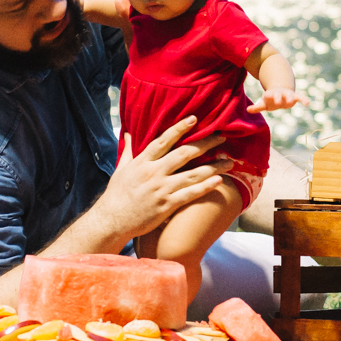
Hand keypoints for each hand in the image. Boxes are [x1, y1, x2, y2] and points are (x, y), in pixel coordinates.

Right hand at [92, 117, 231, 244]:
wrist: (112, 221)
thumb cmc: (116, 195)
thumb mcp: (120, 169)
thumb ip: (128, 151)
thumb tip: (129, 133)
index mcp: (142, 162)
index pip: (164, 140)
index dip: (180, 128)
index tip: (194, 119)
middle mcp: (153, 172)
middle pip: (184, 153)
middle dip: (205, 144)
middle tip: (221, 137)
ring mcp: (161, 189)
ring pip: (193, 174)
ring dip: (214, 166)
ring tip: (229, 161)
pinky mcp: (167, 205)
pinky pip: (191, 194)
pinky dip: (206, 187)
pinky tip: (219, 181)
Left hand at [247, 88, 309, 112]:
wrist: (281, 90)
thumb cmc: (271, 99)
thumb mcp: (264, 103)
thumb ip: (257, 107)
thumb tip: (247, 110)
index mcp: (271, 95)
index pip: (268, 95)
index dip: (267, 96)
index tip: (266, 97)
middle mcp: (279, 93)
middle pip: (278, 94)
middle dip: (278, 97)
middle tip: (278, 102)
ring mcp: (287, 94)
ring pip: (289, 95)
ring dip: (290, 98)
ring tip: (292, 101)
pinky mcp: (295, 96)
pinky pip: (300, 97)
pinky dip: (304, 99)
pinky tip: (308, 103)